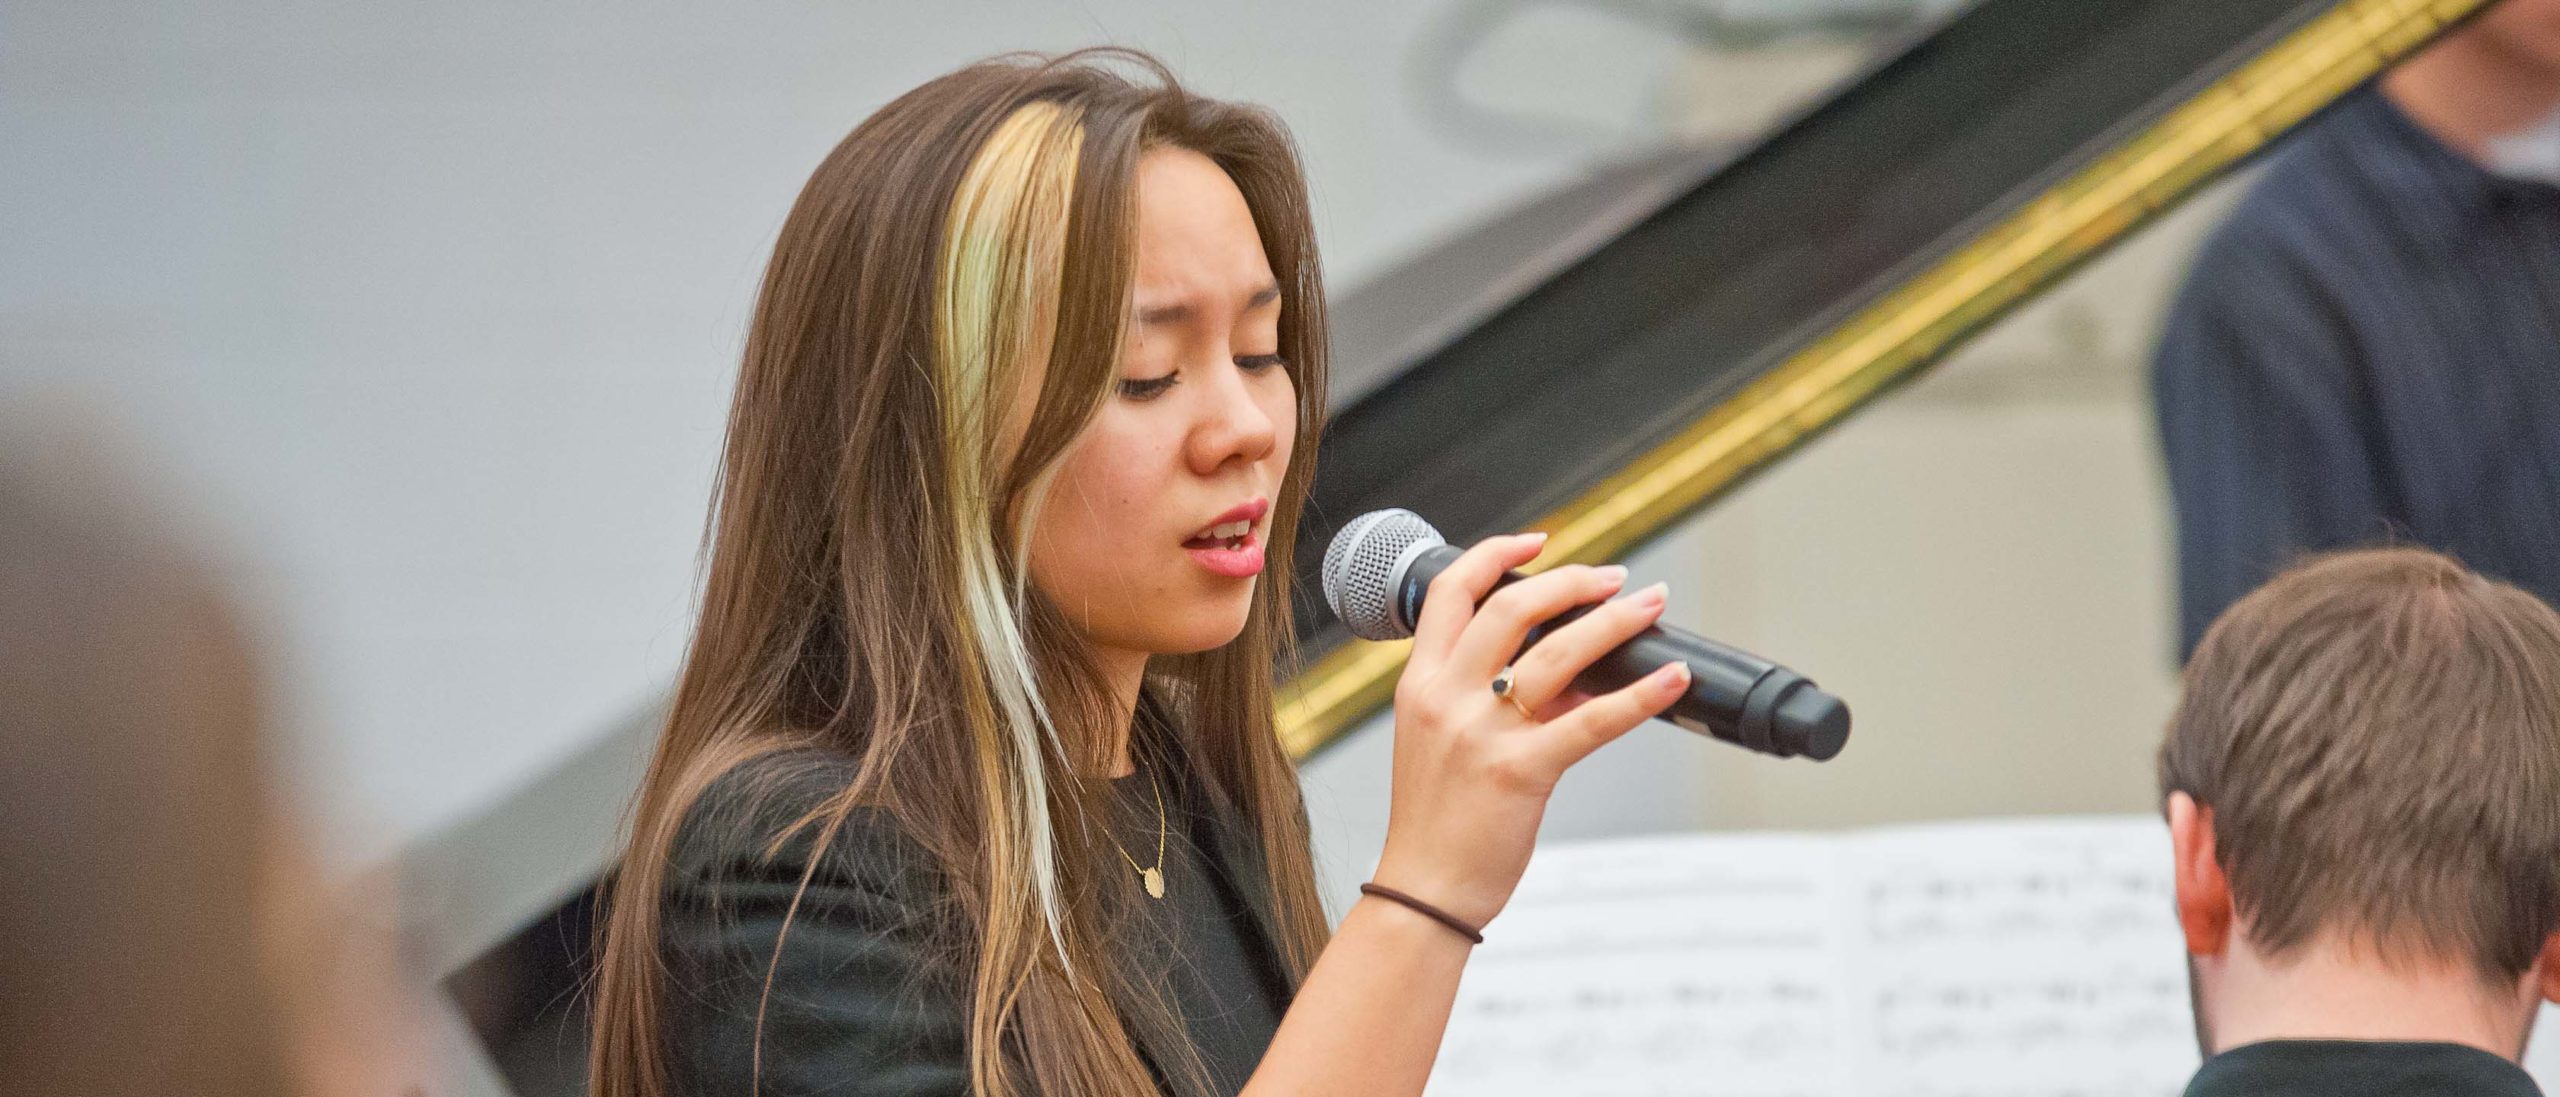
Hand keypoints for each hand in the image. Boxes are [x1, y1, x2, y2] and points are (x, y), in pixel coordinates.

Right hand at [1370, 532, 1690, 929]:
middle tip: (1616, 578)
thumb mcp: (1444, 740)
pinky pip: (1592, 721)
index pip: (1453, 592)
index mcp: (1421, 684)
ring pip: (1558, 652)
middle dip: (1573, 581)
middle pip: (1512, 606)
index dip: (1497, 553)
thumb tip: (1571, 668)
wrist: (1424, 890)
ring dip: (1615, 621)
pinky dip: (1640, 694)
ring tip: (1649, 606)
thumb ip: (1493, 697)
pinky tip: (1672, 678)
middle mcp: (1446, 698)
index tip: (1541, 541)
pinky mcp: (1519, 772)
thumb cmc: (1436, 820)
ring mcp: (1481, 733)